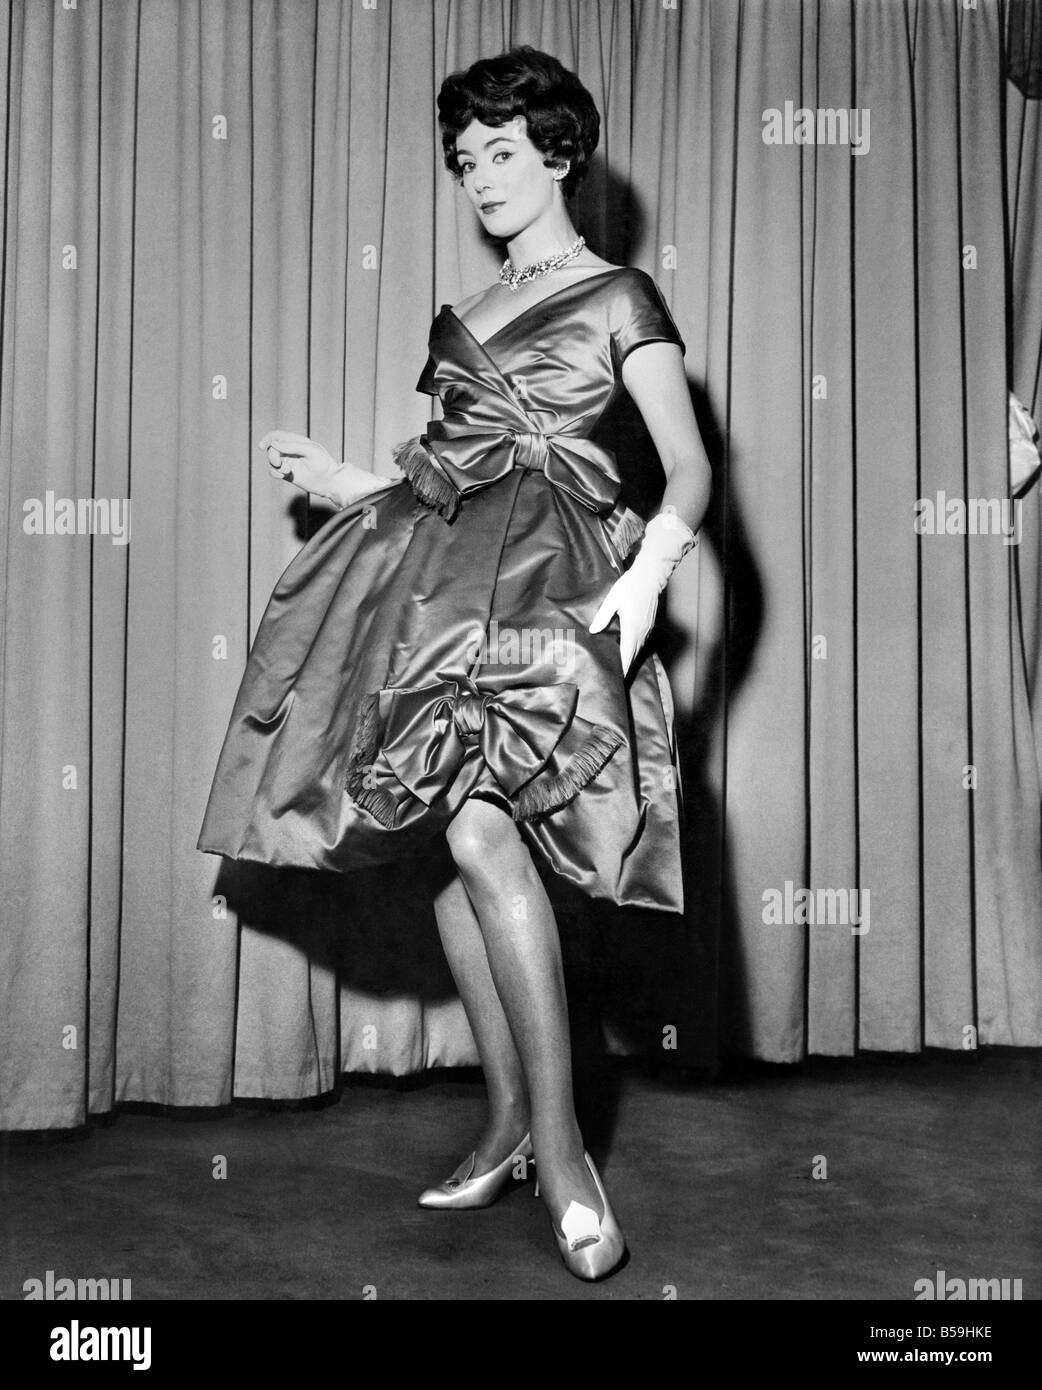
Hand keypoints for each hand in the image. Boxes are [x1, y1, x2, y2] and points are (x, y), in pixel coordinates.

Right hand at [259, 430, 340, 497]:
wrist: (329, 481)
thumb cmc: (323, 463)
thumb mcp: (311, 451)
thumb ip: (292, 446)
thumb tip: (274, 444)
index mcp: (296, 441)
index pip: (277, 435)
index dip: (267, 439)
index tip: (262, 446)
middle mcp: (290, 450)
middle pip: (272, 449)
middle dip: (272, 456)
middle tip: (278, 463)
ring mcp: (289, 462)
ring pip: (271, 461)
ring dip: (275, 466)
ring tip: (287, 471)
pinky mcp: (288, 474)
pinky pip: (274, 471)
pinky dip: (275, 473)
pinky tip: (283, 476)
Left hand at [589, 510, 698, 674]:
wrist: (650, 576)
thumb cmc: (630, 586)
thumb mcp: (613, 600)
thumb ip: (603, 616)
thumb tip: (593, 631)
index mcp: (631, 628)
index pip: (626, 654)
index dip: (622, 668)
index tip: (618, 679)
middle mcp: (641, 632)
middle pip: (633, 655)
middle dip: (625, 667)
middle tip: (615, 678)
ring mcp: (647, 628)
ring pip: (638, 649)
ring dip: (630, 658)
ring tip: (620, 667)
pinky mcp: (649, 624)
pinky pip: (641, 641)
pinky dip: (634, 649)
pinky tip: (628, 650)